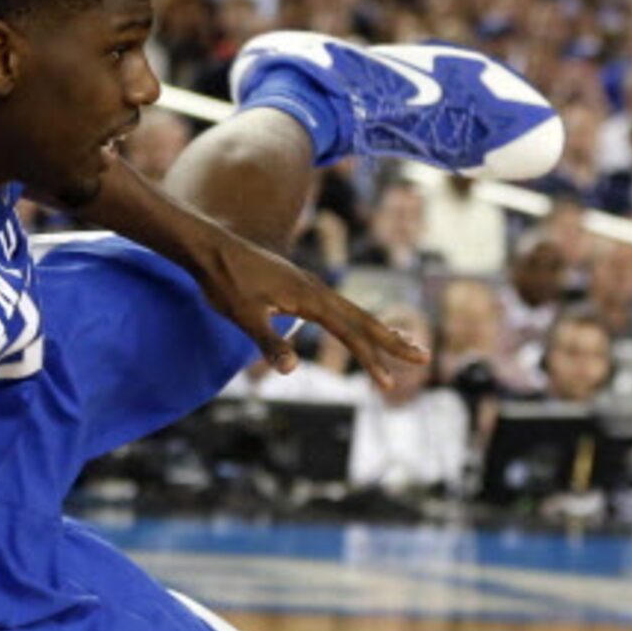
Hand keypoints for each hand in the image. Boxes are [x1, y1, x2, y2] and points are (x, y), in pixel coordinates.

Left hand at [193, 234, 427, 390]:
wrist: (208, 247)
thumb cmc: (223, 281)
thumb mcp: (242, 316)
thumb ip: (268, 343)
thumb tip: (291, 370)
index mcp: (308, 297)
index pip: (349, 333)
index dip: (369, 360)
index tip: (387, 383)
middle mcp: (315, 289)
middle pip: (362, 318)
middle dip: (392, 340)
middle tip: (422, 357)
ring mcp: (308, 286)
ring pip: (352, 311)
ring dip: (377, 329)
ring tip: (403, 341)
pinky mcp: (297, 286)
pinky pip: (336, 306)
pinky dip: (354, 319)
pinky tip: (355, 326)